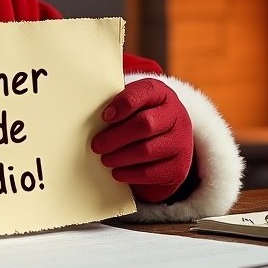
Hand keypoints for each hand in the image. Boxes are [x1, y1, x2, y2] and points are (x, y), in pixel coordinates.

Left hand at [90, 79, 192, 203]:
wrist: (169, 143)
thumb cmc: (139, 118)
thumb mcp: (133, 105)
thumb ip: (116, 104)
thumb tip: (86, 113)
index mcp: (162, 94)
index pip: (144, 93)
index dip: (122, 104)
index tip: (104, 117)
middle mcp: (177, 116)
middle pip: (145, 124)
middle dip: (116, 136)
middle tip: (97, 145)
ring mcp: (181, 142)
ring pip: (147, 150)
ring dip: (120, 156)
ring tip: (104, 159)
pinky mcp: (179, 168)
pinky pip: (152, 173)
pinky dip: (130, 174)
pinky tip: (116, 173)